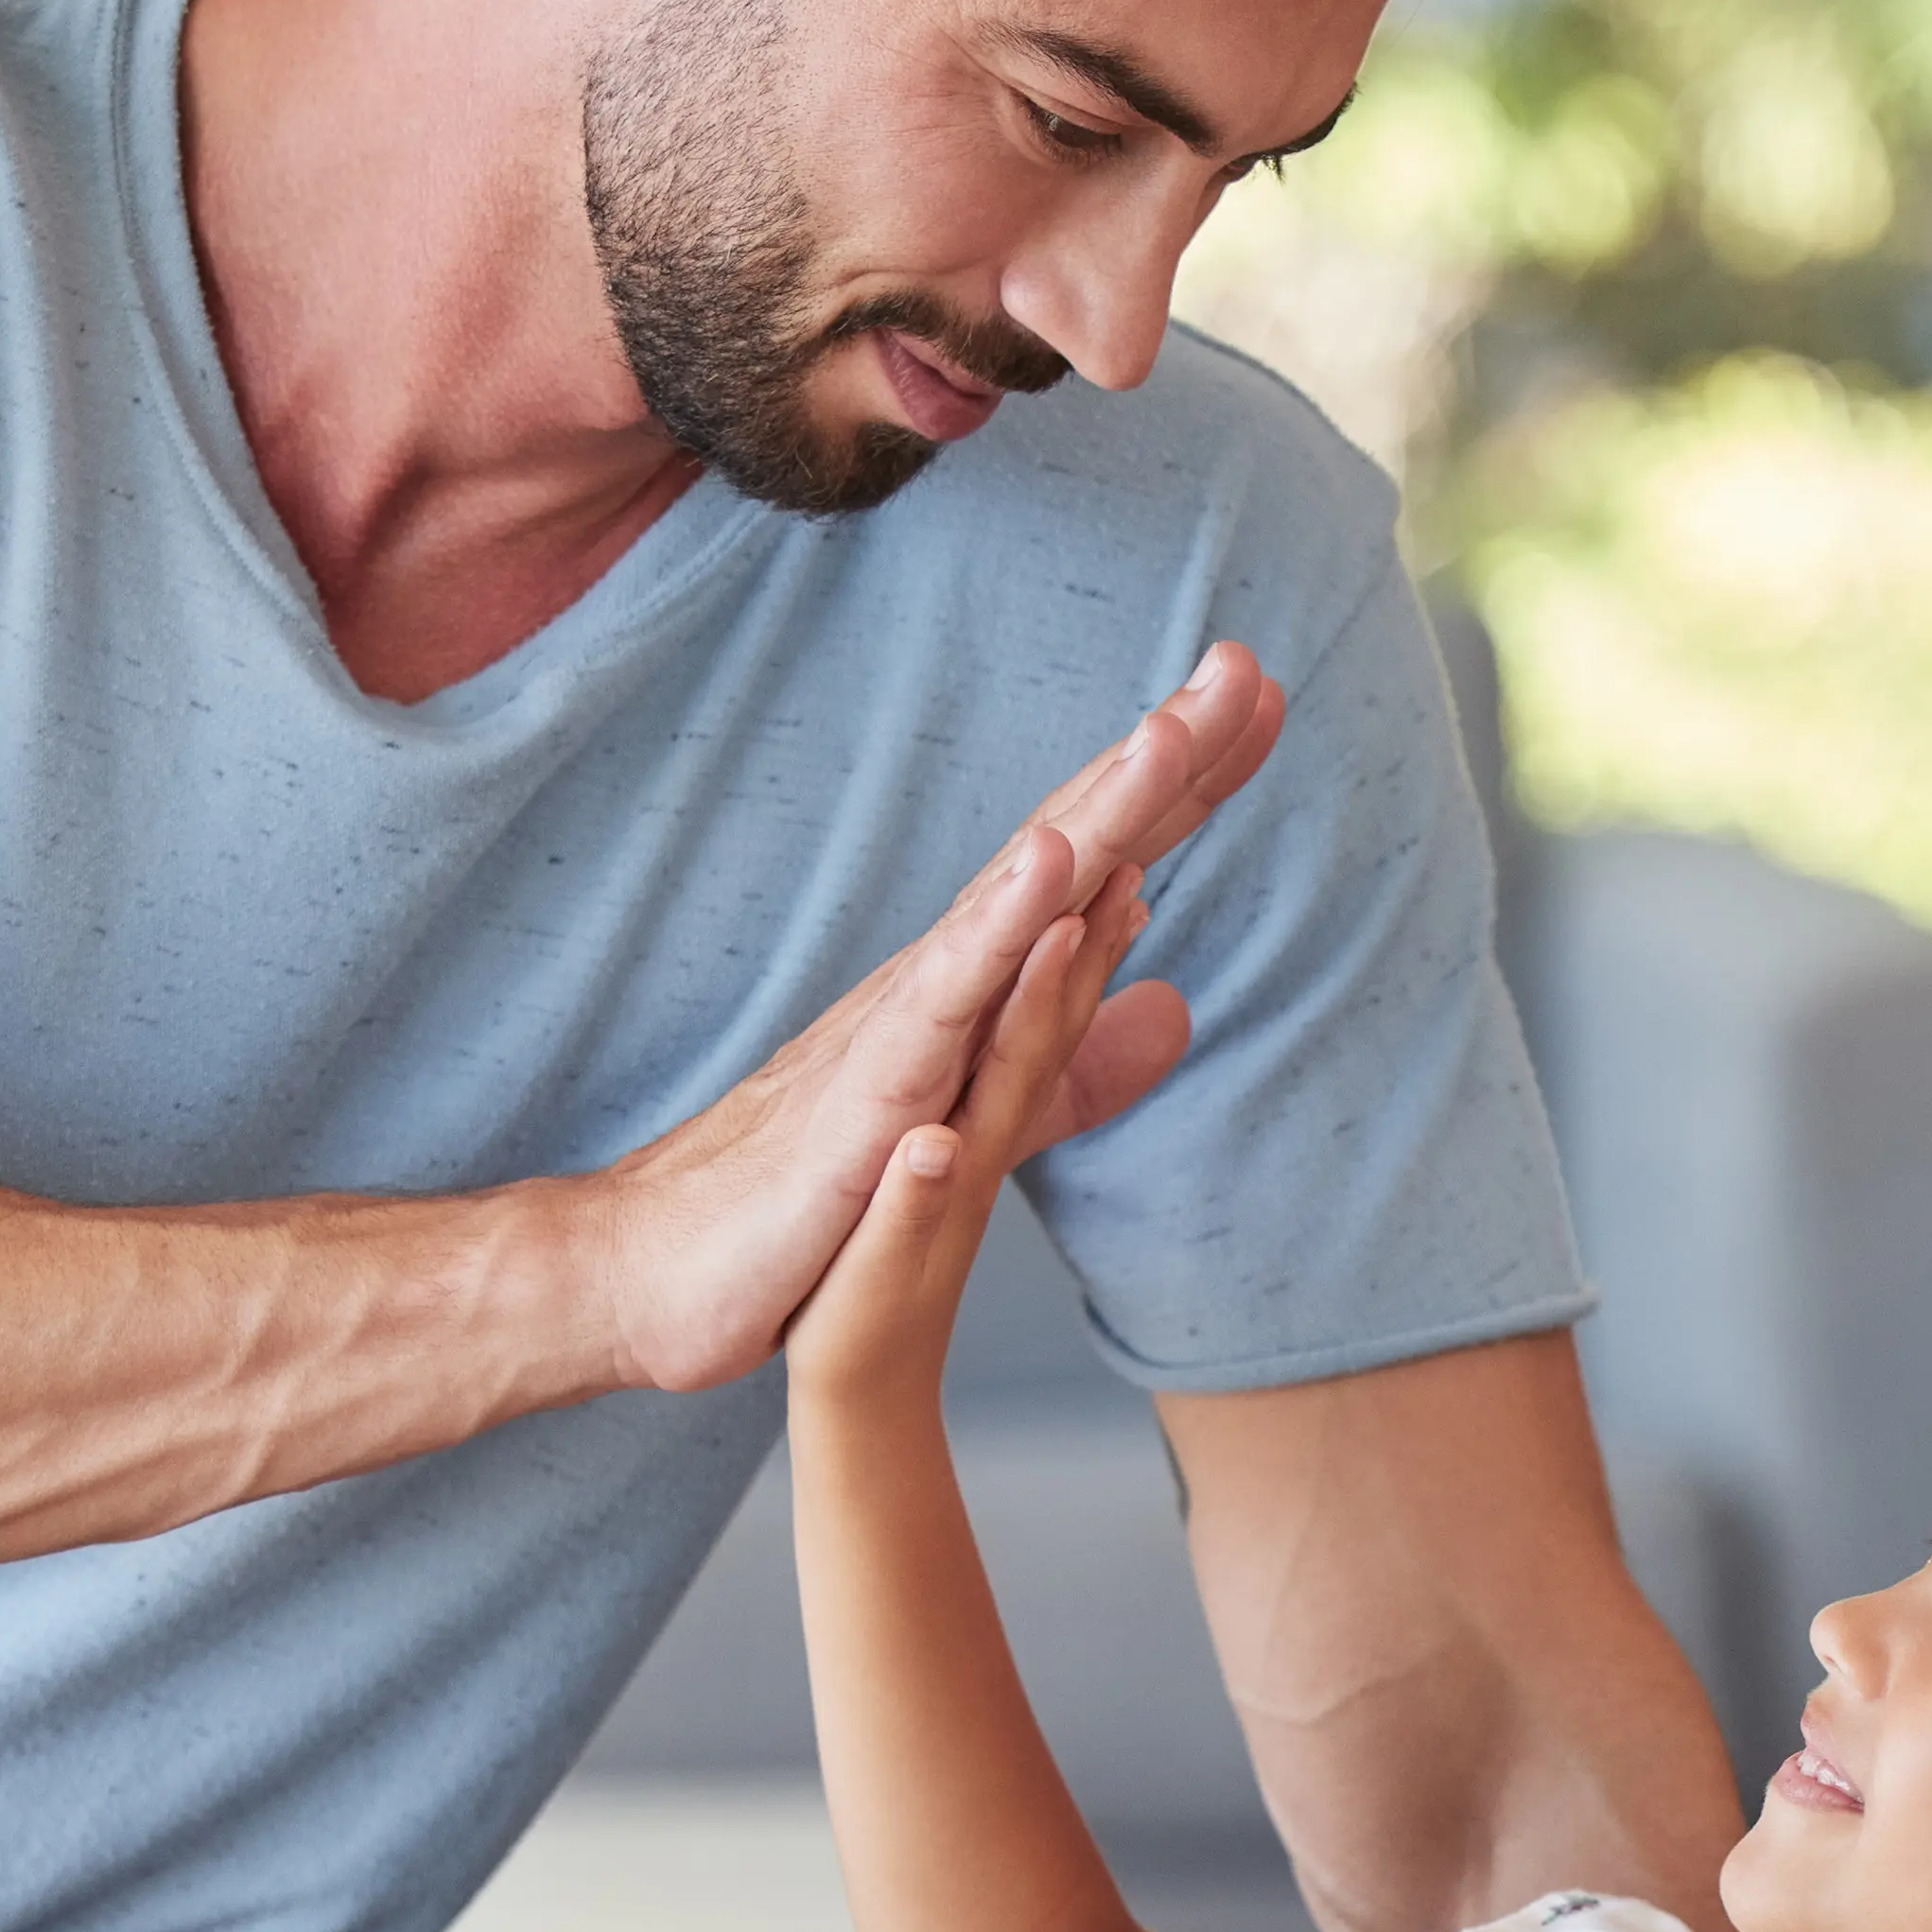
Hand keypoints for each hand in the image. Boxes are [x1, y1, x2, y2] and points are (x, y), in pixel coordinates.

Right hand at [574, 648, 1280, 1396]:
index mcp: (978, 986)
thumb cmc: (809, 1190)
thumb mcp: (980, 1122)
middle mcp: (944, 981)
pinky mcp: (865, 1098)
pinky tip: (1050, 871)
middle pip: (1068, 849)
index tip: (1262, 699)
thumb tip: (1174, 1007)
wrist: (669, 1267)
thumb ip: (1073, 1063)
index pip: (1096, 865)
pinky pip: (939, 1009)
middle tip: (1242, 664)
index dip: (1184, 788)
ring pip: (1013, 908)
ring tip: (1167, 736)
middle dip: (1159, 759)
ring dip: (1091, 817)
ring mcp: (902, 1029)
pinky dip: (995, 935)